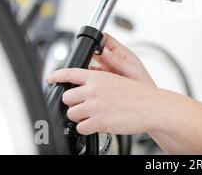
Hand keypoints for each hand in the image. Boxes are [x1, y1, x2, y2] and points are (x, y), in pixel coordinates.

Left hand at [47, 68, 162, 134]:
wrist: (152, 106)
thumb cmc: (139, 94)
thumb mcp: (117, 79)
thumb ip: (99, 82)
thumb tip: (85, 86)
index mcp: (98, 77)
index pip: (69, 73)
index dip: (56, 76)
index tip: (50, 78)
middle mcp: (93, 90)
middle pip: (67, 98)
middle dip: (73, 103)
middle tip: (84, 106)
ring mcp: (95, 107)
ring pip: (72, 114)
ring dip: (80, 117)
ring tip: (94, 116)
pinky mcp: (98, 122)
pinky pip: (81, 128)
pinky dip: (87, 128)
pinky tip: (97, 124)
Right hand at [91, 33, 155, 86]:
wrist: (147, 104)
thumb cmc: (145, 85)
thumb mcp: (133, 71)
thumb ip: (118, 61)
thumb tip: (104, 50)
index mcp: (122, 53)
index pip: (106, 39)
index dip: (96, 39)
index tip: (90, 44)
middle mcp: (113, 61)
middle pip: (95, 51)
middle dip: (88, 53)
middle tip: (85, 60)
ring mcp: (107, 71)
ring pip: (92, 65)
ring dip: (86, 67)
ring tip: (87, 73)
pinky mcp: (103, 82)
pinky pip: (91, 77)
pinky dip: (87, 79)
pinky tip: (87, 82)